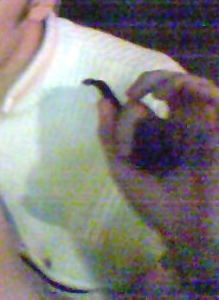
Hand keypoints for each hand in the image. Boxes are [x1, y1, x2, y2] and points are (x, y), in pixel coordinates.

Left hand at [97, 71, 217, 278]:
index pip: (143, 106)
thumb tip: (102, 99)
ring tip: (153, 92)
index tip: (122, 144)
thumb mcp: (122, 168)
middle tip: (133, 93)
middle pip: (169, 85)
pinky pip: (214, 96)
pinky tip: (175, 92)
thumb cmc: (157, 204)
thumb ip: (109, 134)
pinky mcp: (216, 130)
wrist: (187, 231)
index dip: (126, 115)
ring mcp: (201, 127)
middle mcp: (182, 127)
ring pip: (190, 85)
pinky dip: (196, 85)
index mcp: (159, 135)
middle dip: (149, 79)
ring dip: (169, 79)